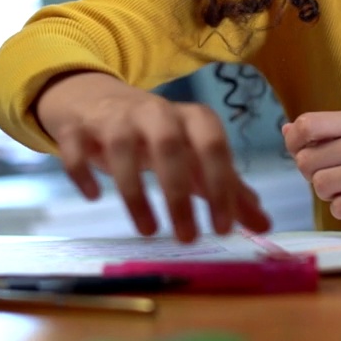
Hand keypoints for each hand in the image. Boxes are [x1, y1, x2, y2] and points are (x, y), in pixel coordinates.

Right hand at [35, 71, 271, 242]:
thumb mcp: (194, 158)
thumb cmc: (157, 137)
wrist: (98, 102)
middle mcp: (154, 112)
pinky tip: (94, 196)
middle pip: (169, 145)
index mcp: (189, 119)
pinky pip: (76, 146)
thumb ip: (227, 189)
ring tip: (147, 231)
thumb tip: (264, 224)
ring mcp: (114, 118)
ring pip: (122, 146)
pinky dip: (83, 171)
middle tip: (187, 238)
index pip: (213, 145)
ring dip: (134, 191)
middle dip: (178, 193)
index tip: (222, 229)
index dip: (220, 185)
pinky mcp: (78, 128)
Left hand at [282, 111, 340, 234]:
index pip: (307, 125)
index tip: (305, 156)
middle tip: (339, 181)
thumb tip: (287, 131)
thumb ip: (324, 135)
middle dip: (314, 177)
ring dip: (331, 196)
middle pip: (307, 161)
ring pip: (321, 186)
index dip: (295, 146)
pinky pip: (340, 208)